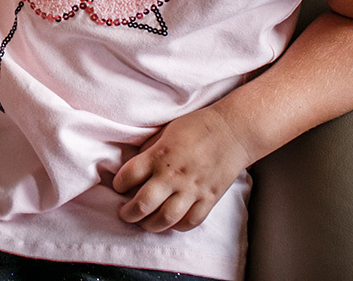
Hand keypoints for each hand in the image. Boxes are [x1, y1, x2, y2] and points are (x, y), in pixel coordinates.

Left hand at [113, 107, 252, 232]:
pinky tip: (170, 223)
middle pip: (143, 204)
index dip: (118, 184)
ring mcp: (192, 190)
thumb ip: (149, 150)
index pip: (129, 176)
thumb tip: (133, 165)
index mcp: (159, 155)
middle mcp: (173, 175)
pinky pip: (191, 221)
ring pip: (165, 218)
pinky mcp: (209, 199)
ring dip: (149, 225)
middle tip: (124, 213)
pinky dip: (177, 226)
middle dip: (128, 213)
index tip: (119, 186)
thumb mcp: (165, 131)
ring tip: (143, 222)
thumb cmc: (197, 126)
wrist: (233, 131)